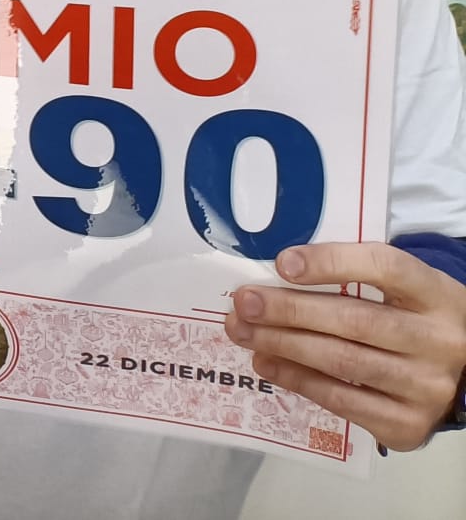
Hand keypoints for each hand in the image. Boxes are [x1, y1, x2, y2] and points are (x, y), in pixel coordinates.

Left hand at [225, 241, 465, 450]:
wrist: (464, 381)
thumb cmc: (414, 322)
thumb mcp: (404, 292)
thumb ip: (355, 278)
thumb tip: (277, 275)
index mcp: (436, 294)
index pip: (385, 267)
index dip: (331, 261)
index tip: (282, 263)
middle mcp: (439, 341)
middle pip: (354, 320)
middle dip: (289, 309)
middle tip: (244, 302)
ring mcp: (427, 387)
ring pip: (342, 361)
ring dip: (283, 344)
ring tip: (242, 331)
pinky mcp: (408, 424)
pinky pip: (342, 401)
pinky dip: (298, 380)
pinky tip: (266, 363)